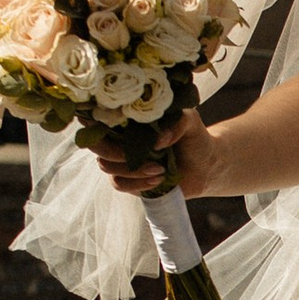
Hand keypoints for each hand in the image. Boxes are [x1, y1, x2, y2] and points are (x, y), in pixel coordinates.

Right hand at [83, 97, 218, 200]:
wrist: (205, 166)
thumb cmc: (193, 136)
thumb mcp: (189, 121)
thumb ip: (176, 122)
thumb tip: (157, 141)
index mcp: (127, 118)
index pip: (95, 115)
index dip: (93, 121)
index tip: (112, 123)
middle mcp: (118, 138)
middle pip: (94, 144)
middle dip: (114, 151)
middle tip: (145, 153)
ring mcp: (120, 161)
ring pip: (105, 165)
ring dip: (132, 169)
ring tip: (160, 168)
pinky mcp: (128, 181)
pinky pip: (119, 183)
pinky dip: (137, 183)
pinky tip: (158, 179)